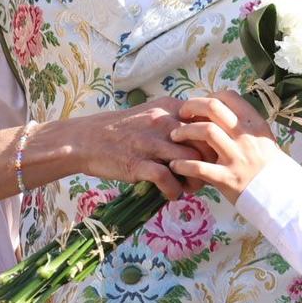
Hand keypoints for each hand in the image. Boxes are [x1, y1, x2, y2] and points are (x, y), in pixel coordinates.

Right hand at [48, 101, 199, 200]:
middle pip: (204, 144)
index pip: (207, 121)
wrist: (87, 139)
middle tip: (203, 176)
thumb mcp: (152, 113)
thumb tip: (203, 132)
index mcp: (170, 108)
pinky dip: (174, 192)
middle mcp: (163, 122)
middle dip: (209, 164)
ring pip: (190, 162)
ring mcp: (150, 143)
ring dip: (194, 181)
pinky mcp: (138, 163)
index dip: (214, 142)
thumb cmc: (122, 129)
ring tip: (188, 187)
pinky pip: (167, 179)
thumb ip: (177, 118)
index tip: (210, 155)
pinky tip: (170, 195)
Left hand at [169, 93, 281, 201]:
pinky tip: (175, 165)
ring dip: (184, 131)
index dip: (208, 97)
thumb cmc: (266, 165)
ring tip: (175, 136)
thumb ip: (243, 124)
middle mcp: (245, 137)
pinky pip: (199, 167)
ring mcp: (236, 157)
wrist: (279, 195)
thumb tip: (220, 108)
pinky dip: (183, 164)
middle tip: (181, 114)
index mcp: (254, 124)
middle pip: (213, 107)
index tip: (199, 106)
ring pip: (206, 131)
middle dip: (192, 106)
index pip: (228, 97)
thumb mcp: (262, 138)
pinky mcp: (227, 179)